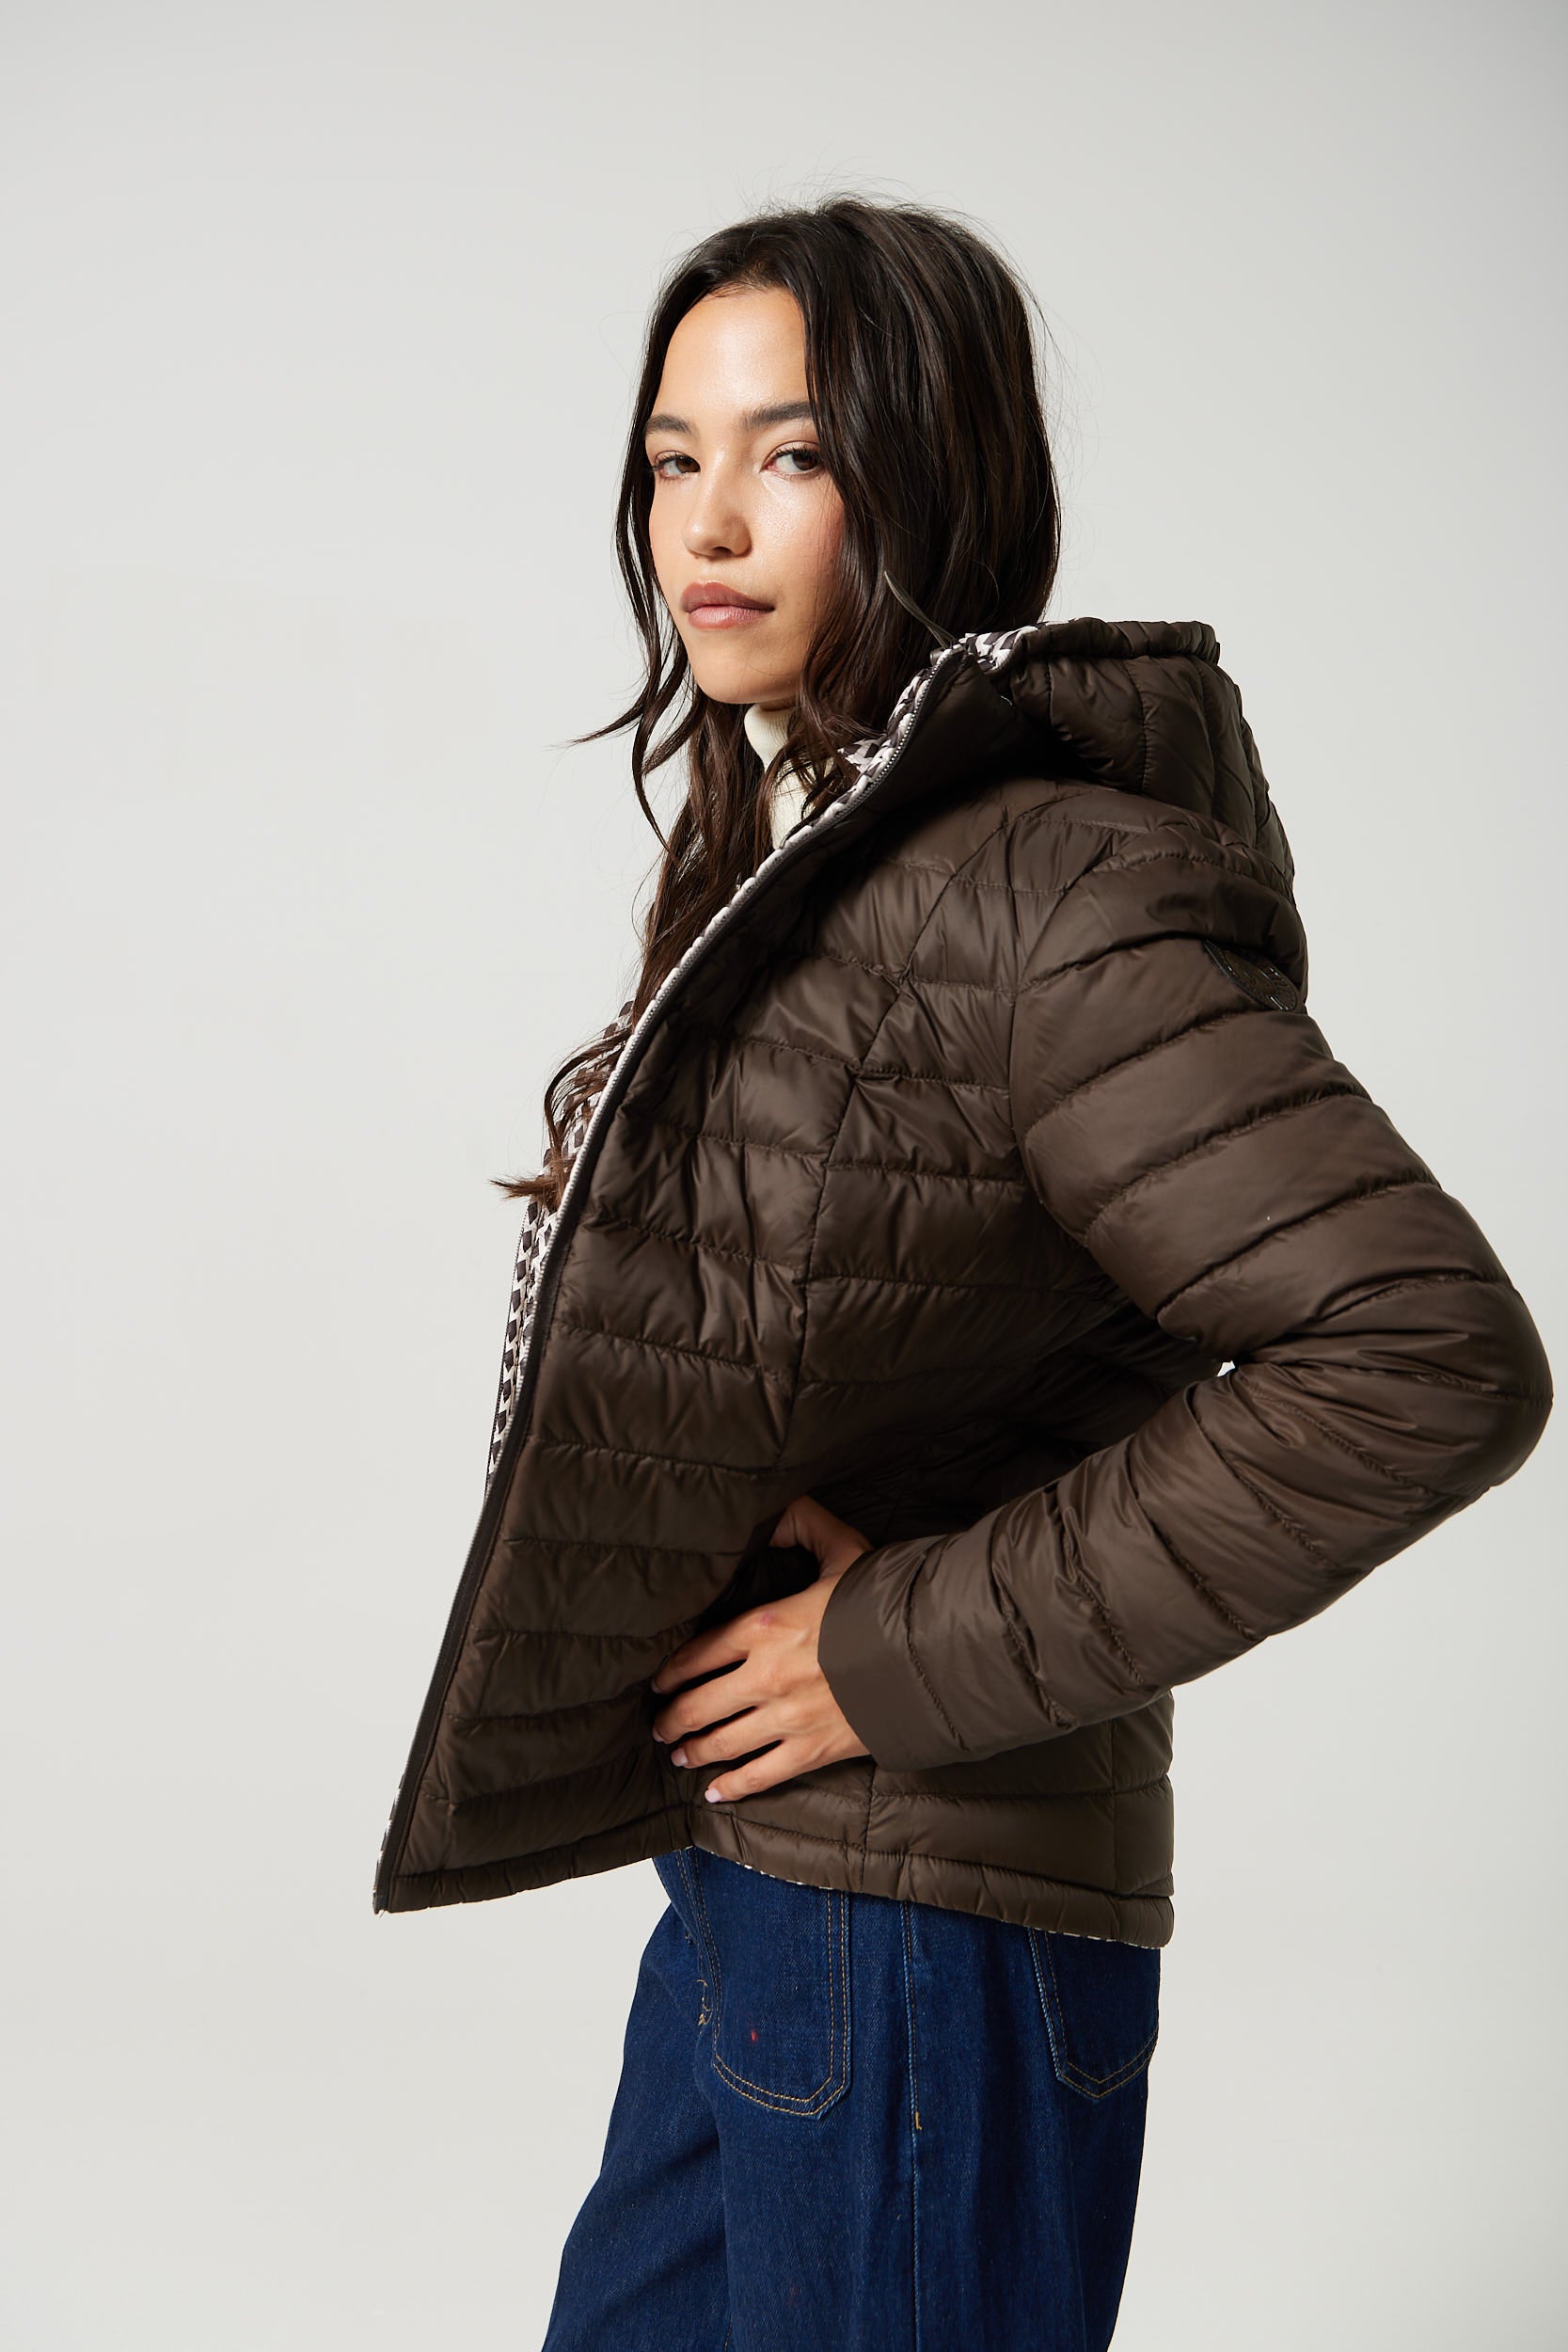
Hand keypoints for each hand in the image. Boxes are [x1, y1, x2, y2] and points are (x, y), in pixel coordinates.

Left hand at [649, 1493, 873, 1802]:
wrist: (931, 1653)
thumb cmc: (884, 1600)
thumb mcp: (843, 1548)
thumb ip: (804, 1524)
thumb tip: (775, 1514)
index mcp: (765, 1625)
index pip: (698, 1652)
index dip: (671, 1671)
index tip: (658, 1682)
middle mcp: (766, 1676)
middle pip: (700, 1704)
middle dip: (672, 1718)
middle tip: (658, 1725)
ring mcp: (787, 1717)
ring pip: (723, 1742)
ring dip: (694, 1749)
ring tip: (678, 1754)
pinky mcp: (813, 1750)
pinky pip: (760, 1775)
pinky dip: (732, 1786)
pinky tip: (714, 1790)